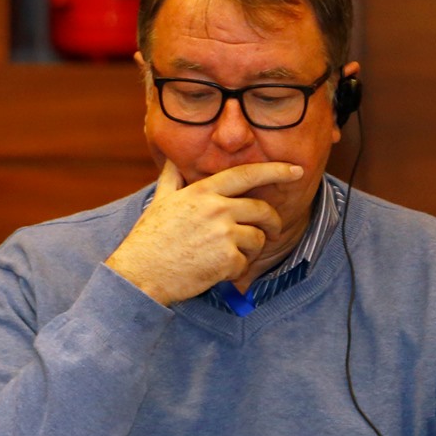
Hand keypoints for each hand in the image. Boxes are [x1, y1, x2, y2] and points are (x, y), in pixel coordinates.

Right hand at [105, 159, 299, 304]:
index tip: (295, 170)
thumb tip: (173, 161)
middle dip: (272, 222)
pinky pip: (245, 263)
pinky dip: (235, 270)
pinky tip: (216, 271)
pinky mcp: (227, 259)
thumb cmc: (148, 239)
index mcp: (201, 192)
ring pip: (257, 238)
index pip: (246, 174)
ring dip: (251, 249)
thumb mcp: (159, 202)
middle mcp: (216, 208)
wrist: (140, 273)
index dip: (275, 170)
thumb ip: (172, 179)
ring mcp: (223, 234)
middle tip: (271, 231)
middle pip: (262, 209)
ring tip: (230, 255)